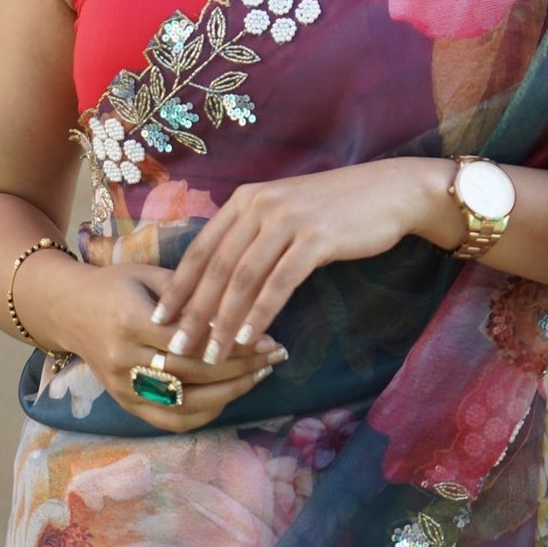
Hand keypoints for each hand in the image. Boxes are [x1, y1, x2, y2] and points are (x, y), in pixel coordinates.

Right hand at [48, 260, 287, 432]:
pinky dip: (204, 414)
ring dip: (230, 393)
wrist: (67, 310)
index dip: (233, 341)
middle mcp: (123, 359)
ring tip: (259, 375)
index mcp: (129, 320)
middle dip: (241, 367)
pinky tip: (229, 396)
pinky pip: (170, 421)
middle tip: (274, 356)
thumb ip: (194, 294)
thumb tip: (247, 313)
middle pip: (193, 373)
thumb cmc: (117, 285)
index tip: (267, 337)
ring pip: (185, 403)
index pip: (192, 340)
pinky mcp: (124, 403)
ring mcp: (121, 387)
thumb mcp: (152, 276)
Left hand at [150, 159, 454, 361]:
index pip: (200, 248)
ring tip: (211, 354)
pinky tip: (248, 338)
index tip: (158, 319)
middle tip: (176, 348)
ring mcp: (287, 220)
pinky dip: (260, 313)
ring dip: (223, 321)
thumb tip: (220, 280)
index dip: (177, 286)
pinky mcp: (316, 238)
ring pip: (243, 277)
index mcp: (245, 200)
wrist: (388, 192)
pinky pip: (279, 282)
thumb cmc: (334, 210)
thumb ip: (251, 235)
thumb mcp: (284, 213)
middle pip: (215, 267)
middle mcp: (259, 205)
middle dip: (192, 312)